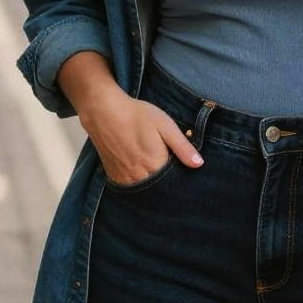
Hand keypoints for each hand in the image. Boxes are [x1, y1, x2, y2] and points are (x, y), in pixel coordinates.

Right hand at [82, 92, 204, 185]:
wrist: (104, 111)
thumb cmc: (137, 115)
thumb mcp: (165, 125)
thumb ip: (182, 147)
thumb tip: (199, 164)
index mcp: (155, 165)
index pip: (174, 182)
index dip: (181, 176)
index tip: (184, 170)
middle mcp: (140, 177)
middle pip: (160, 189)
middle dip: (167, 183)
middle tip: (168, 165)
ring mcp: (125, 179)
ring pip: (145, 191)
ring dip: (153, 183)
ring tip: (154, 167)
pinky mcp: (114, 177)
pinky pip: (131, 187)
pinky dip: (139, 182)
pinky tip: (142, 170)